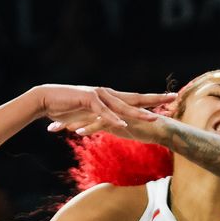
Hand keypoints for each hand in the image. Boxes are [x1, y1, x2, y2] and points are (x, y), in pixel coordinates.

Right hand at [33, 84, 170, 136]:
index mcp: (109, 97)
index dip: (153, 99)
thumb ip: (99, 119)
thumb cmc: (65, 109)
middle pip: (135, 98)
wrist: (46, 100)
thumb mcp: (87, 117)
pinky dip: (113, 118)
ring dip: (138, 113)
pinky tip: (123, 124)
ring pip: (122, 106)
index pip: (135, 98)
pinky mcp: (87, 99)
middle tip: (173, 97)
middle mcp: (107, 94)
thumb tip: (109, 126)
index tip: (169, 98)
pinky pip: (103, 112)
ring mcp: (98, 95)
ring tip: (154, 118)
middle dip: (155, 99)